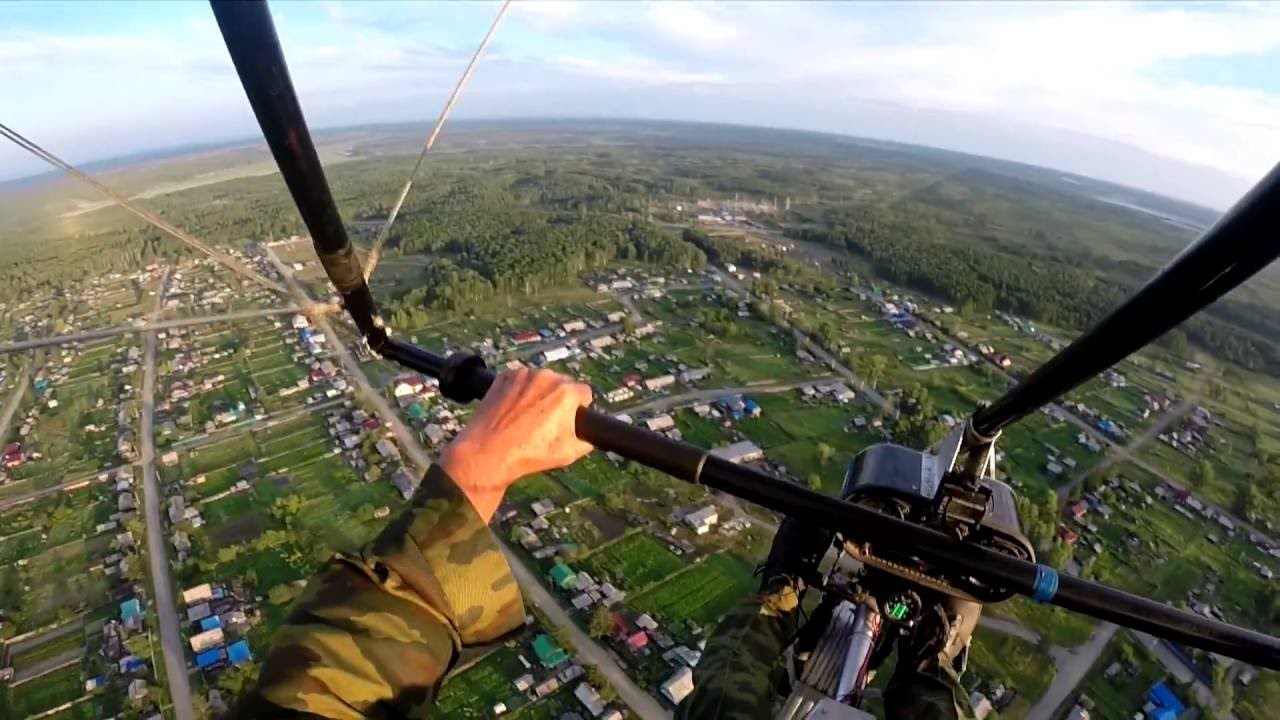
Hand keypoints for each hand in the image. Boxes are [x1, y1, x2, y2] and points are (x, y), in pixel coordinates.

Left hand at [437, 368, 592, 521]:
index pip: (585, 393)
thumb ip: (588, 442)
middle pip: (563, 383)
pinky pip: (521, 379)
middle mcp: (546, 376)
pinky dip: (520, 390)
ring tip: (529, 417)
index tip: (572, 418)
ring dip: (540, 392)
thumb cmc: (529, 453)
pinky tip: (515, 410)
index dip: (580, 408)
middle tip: (548, 420)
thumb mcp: (569, 453)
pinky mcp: (504, 376)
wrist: (488, 451)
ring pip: (541, 380)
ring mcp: (523, 374)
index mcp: (566, 391)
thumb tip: (590, 438)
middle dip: (560, 398)